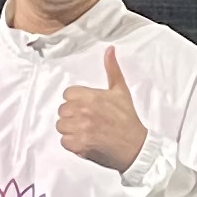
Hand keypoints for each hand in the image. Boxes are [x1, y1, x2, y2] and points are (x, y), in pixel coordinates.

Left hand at [57, 49, 148, 173]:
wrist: (135, 147)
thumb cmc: (128, 120)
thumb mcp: (121, 91)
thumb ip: (112, 69)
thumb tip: (110, 50)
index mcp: (92, 96)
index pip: (67, 94)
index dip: (76, 101)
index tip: (86, 107)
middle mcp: (84, 111)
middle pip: (62, 110)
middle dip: (72, 116)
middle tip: (88, 121)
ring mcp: (81, 128)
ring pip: (61, 126)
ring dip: (71, 130)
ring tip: (86, 131)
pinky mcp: (80, 145)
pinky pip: (64, 141)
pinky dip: (73, 144)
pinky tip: (85, 141)